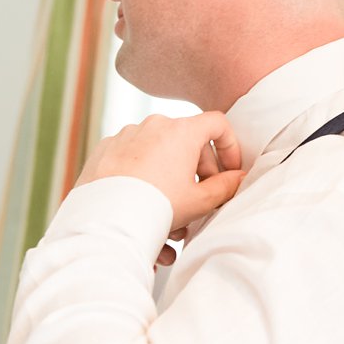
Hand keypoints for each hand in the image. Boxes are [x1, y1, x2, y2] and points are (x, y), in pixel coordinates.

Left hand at [76, 111, 244, 231]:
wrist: (103, 220)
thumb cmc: (155, 207)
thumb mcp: (199, 201)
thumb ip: (226, 187)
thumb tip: (239, 178)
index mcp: (181, 131)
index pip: (218, 124)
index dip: (230, 147)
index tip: (229, 172)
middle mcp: (153, 125)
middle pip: (188, 142)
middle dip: (199, 173)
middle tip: (201, 201)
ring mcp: (126, 135)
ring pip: (160, 155)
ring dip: (171, 182)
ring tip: (170, 218)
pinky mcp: (105, 150)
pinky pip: (133, 161)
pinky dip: (144, 180)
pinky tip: (143, 207)